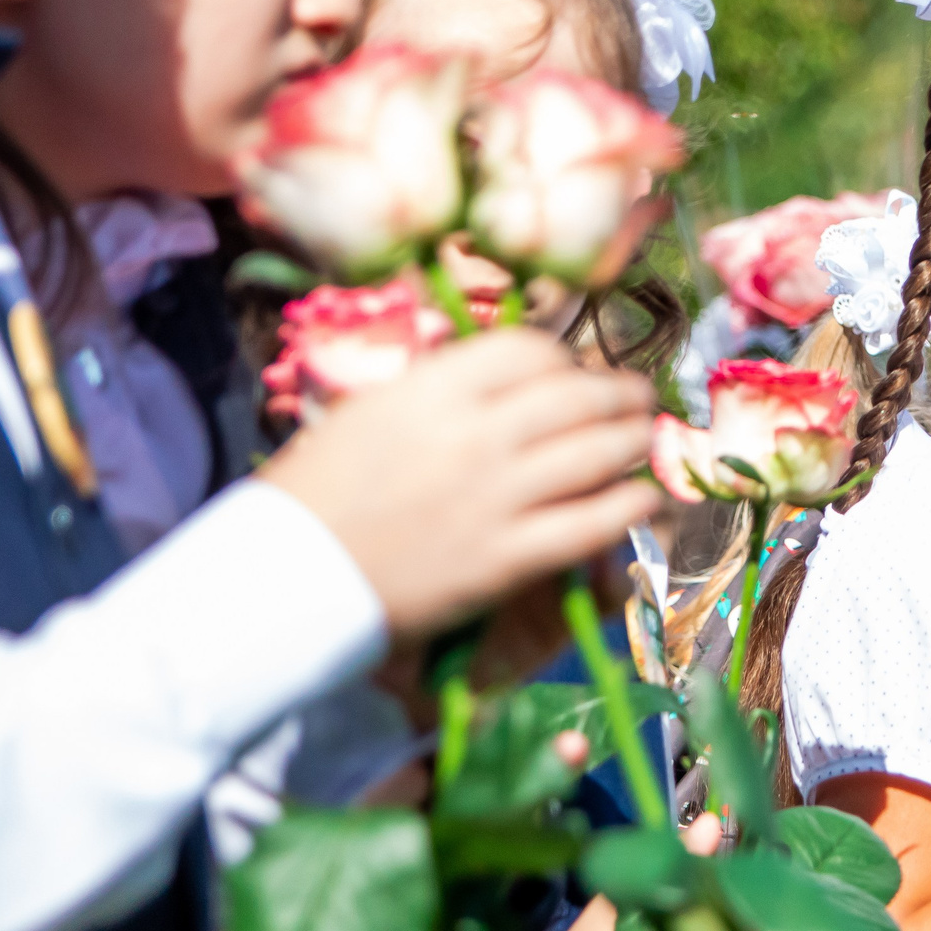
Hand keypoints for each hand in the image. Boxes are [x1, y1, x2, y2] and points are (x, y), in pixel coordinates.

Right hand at [260, 331, 661, 636]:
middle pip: (578, 396)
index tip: (571, 370)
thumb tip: (488, 367)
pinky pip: (591, 524)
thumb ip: (432, 385)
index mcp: (433, 389)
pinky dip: (628, 507)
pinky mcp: (507, 559)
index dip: (563, 357)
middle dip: (618, 393)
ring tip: (645, 437)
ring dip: (634, 440)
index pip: (530, 350)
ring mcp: (497, 498)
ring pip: (597, 454)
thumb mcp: (365, 411)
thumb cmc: (312, 492)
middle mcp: (476, 435)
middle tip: (635, 397)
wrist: (286, 579)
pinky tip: (644, 500)